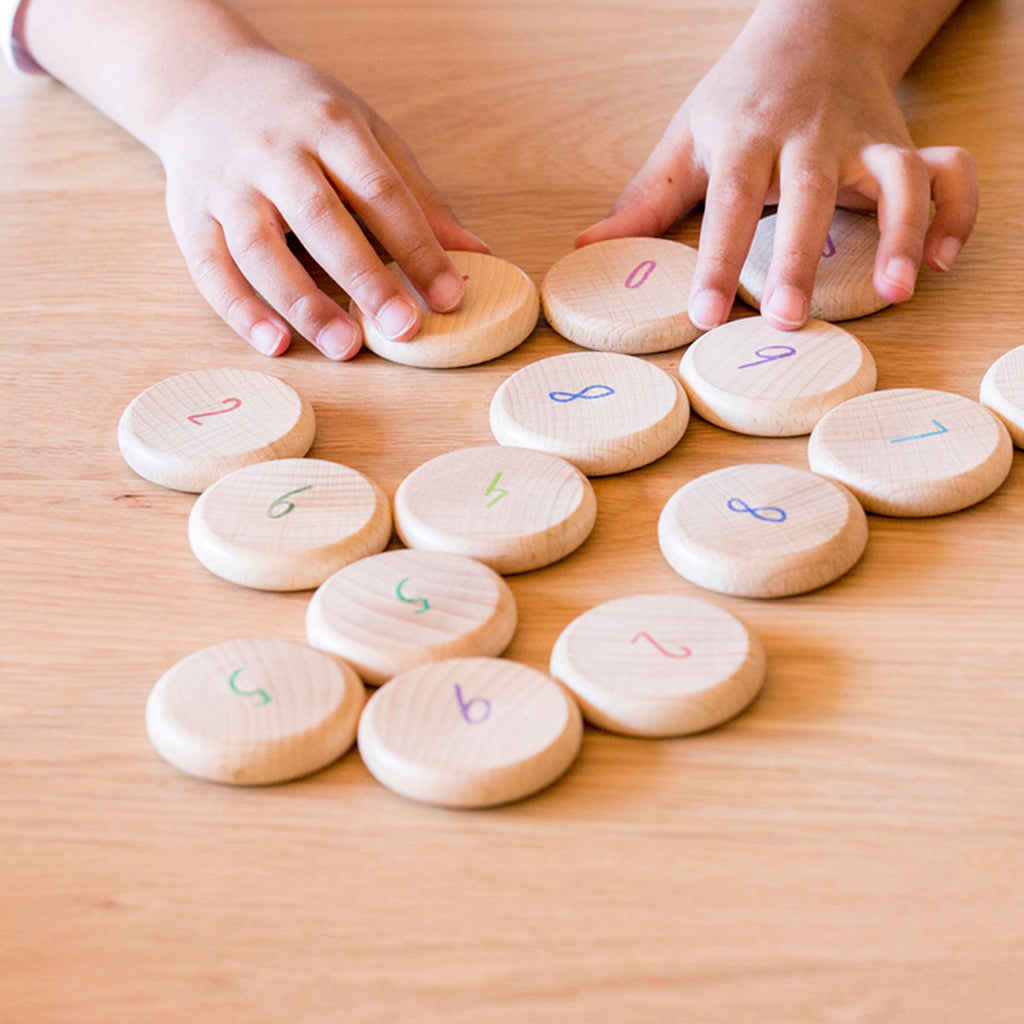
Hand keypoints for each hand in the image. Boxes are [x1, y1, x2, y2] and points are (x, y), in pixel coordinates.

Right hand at [157, 47, 486, 357]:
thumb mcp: (365, 136)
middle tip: (404, 328)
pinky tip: (276, 344)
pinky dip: (242, 311)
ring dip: (304, 303)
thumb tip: (475, 254)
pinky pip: (211, 268)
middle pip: (322, 219)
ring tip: (345, 347)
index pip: (380, 191)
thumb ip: (416, 198)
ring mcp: (226, 184)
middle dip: (366, 278)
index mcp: (328, 125)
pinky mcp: (188, 215)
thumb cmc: (302, 120)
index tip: (450, 295)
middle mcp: (273, 151)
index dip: (418, 246)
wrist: (203, 84)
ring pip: (261, 249)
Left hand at [576, 9, 977, 330]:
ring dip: (901, 233)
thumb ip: (644, 200)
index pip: (727, 202)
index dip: (716, 260)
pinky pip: (948, 172)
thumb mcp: (686, 138)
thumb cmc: (741, 95)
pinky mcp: (905, 142)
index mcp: (746, 137)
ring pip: (894, 177)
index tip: (705, 316)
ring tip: (897, 292)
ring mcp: (863, 137)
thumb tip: (585, 249)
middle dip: (799, 255)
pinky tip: (943, 262)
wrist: (815, 24)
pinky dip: (955, 212)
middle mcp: (808, 136)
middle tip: (788, 316)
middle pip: (807, 192)